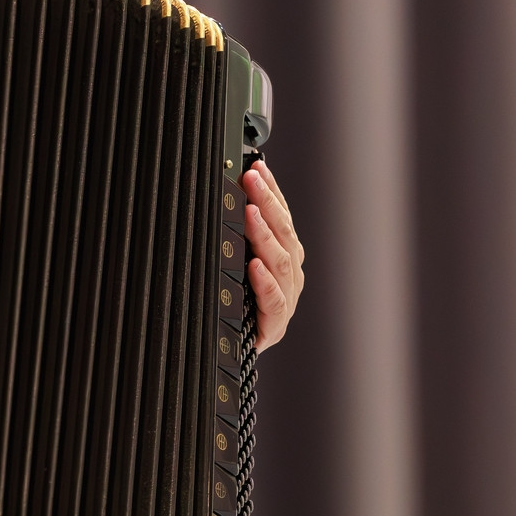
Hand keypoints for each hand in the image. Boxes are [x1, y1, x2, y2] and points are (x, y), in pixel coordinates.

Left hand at [243, 161, 303, 349]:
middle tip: (250, 178)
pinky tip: (254, 266)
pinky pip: (274, 302)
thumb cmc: (231, 300)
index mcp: (283, 255)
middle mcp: (289, 274)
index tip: (257, 167)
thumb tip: (227, 190)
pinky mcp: (273, 325)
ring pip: (281, 262)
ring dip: (265, 235)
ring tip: (250, 213)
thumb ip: (235, 232)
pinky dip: (264, 282)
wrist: (226, 349)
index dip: (271, 191)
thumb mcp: (231, 260)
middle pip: (283, 233)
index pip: (281, 217)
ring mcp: (285, 299)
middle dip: (267, 202)